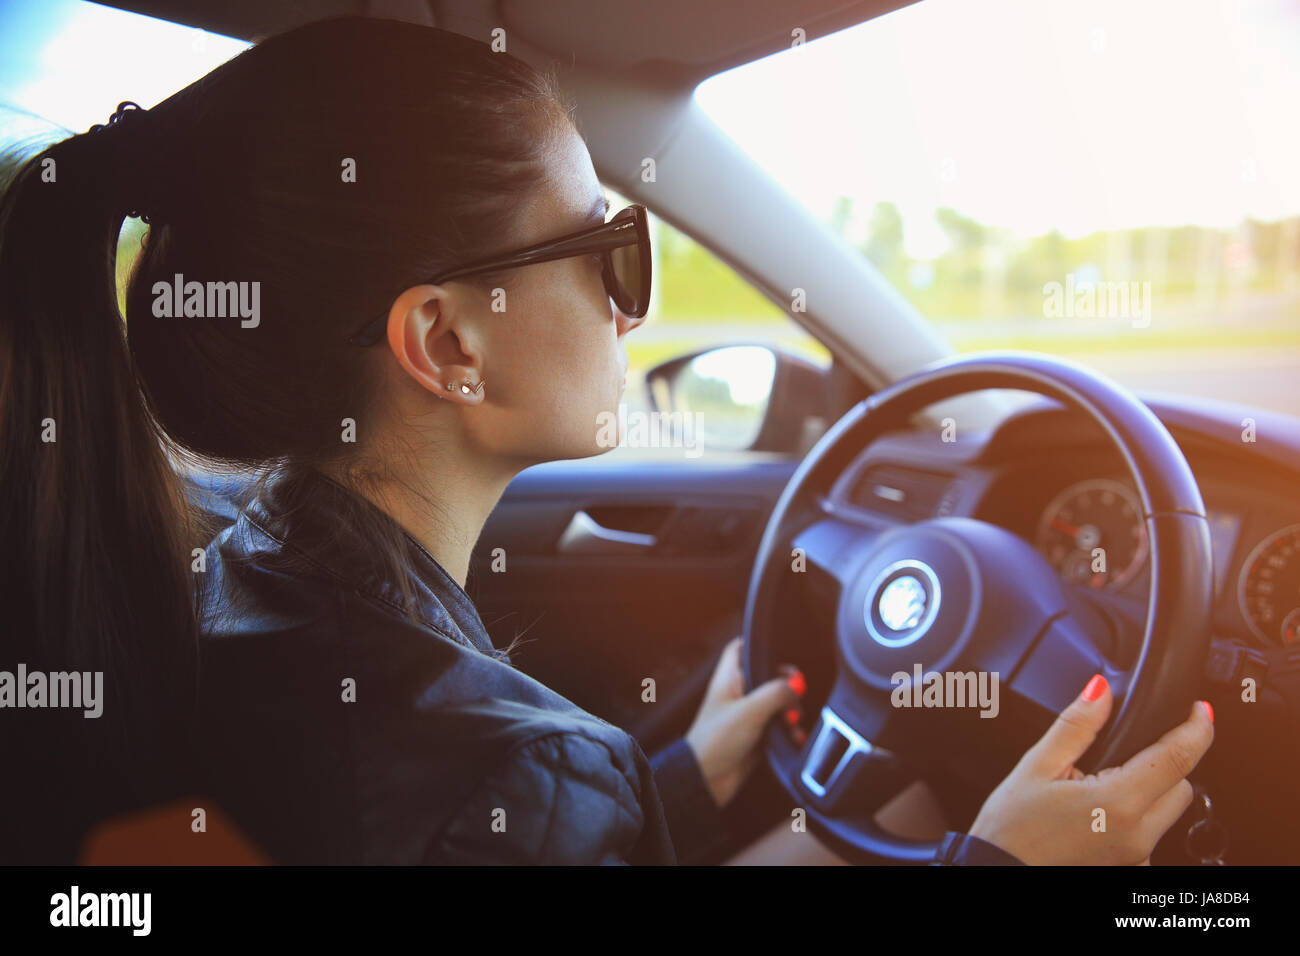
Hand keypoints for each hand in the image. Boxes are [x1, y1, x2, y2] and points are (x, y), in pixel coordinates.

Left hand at [683, 637, 802, 807]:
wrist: (706, 780)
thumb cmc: (715, 742)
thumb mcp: (749, 711)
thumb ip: (776, 693)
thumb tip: (796, 688)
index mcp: (729, 680)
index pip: (740, 649)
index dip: (757, 645)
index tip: (778, 650)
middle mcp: (737, 695)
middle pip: (766, 677)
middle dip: (785, 684)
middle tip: (797, 690)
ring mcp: (747, 717)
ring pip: (777, 704)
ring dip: (790, 712)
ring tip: (791, 721)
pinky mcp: (755, 737)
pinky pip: (778, 728)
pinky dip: (789, 732)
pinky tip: (794, 738)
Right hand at [969, 674, 1214, 864]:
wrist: (1001, 871)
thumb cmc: (1012, 829)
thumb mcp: (1037, 766)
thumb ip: (1077, 725)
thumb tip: (1101, 690)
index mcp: (1117, 803)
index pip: (1177, 759)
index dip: (1196, 728)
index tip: (1200, 710)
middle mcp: (1138, 836)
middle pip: (1181, 787)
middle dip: (1164, 762)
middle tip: (1118, 756)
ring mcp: (1137, 857)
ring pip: (1167, 812)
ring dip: (1149, 791)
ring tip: (1097, 789)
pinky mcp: (1131, 866)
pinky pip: (1150, 833)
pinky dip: (1134, 817)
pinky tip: (1098, 815)